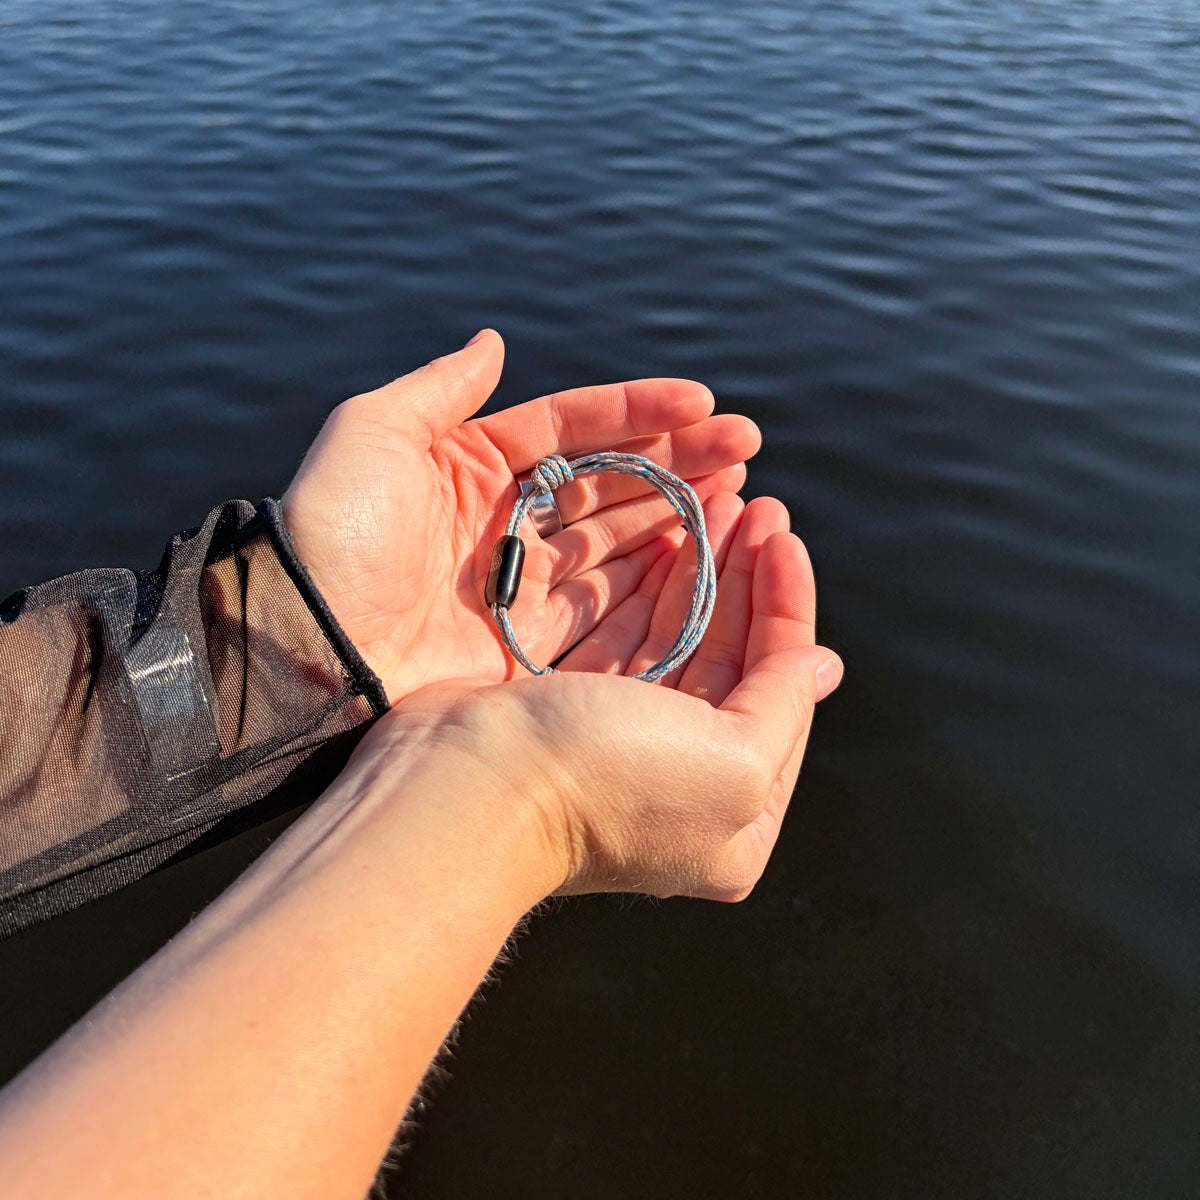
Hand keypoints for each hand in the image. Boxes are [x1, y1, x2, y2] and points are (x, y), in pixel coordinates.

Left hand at [281, 330, 758, 701]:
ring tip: (741, 491)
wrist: (302, 643)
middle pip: (608, 482)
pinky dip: (652, 583)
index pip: (572, 428)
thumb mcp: (373, 433)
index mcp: (471, 465)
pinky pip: (604, 607)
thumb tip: (492, 340)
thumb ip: (440, 388)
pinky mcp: (526, 643)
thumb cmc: (334, 530)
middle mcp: (503, 522)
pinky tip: (700, 555)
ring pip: (617, 541)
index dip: (636, 412)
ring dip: (678, 514)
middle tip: (746, 445)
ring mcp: (519, 584)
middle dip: (678, 461)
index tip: (700, 401)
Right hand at [357, 494, 841, 900]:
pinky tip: (664, 537)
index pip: (781, 687)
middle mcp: (682, 782)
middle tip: (755, 505)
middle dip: (744, 577)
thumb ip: (784, 706)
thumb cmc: (606, 779)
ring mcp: (620, 744)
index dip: (786, 605)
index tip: (783, 535)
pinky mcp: (568, 710)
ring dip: (700, 571)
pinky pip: (624, 637)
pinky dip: (645, 589)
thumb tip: (824, 667)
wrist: (463, 787)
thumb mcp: (733, 759)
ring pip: (677, 639)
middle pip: (730, 657)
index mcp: (736, 816)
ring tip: (718, 503)